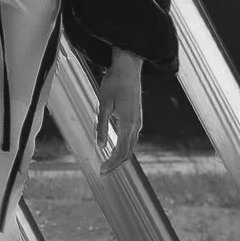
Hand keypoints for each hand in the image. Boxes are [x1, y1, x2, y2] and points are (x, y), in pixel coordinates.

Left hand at [97, 52, 144, 171]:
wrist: (128, 68)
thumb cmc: (113, 84)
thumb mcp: (103, 105)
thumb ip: (102, 126)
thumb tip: (101, 146)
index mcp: (128, 124)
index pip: (122, 152)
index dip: (112, 164)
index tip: (101, 172)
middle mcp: (136, 125)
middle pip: (128, 152)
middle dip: (115, 163)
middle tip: (102, 171)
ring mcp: (138, 121)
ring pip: (131, 145)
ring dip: (120, 155)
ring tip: (107, 162)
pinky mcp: (137, 116)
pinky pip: (132, 137)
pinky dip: (124, 146)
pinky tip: (115, 146)